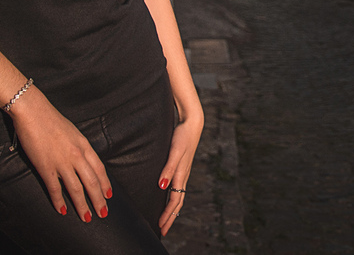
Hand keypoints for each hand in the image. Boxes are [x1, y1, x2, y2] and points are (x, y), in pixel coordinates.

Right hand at [8, 86, 111, 221]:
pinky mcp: (46, 167)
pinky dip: (59, 201)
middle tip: (103, 214)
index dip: (105, 184)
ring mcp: (62, 162)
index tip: (109, 196)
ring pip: (76, 189)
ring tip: (86, 218)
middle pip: (92, 182)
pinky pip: (55, 188)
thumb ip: (80, 147)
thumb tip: (84, 160)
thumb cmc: (52, 120)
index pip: (99, 169)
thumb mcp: (73, 132)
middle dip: (98, 200)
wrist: (34, 112)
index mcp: (85, 146)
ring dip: (82, 205)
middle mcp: (77, 155)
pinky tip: (62, 210)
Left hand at [157, 108, 203, 234]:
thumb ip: (168, 169)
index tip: (160, 226)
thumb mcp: (174, 151)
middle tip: (162, 230)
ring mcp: (184, 171)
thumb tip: (162, 187)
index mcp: (182, 174)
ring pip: (179, 195)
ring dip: (172, 209)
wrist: (192, 123)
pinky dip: (174, 198)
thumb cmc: (183, 136)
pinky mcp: (182, 166)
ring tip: (166, 218)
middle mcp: (184, 175)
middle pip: (178, 201)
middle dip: (170, 217)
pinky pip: (178, 187)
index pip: (175, 200)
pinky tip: (169, 197)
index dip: (167, 214)